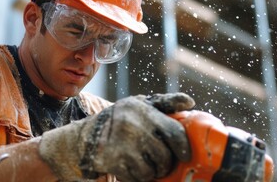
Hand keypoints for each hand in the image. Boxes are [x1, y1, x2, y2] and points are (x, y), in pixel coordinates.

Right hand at [38, 92, 194, 181]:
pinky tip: (130, 166)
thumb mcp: (141, 104)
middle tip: (160, 162)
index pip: (174, 133)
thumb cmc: (122, 118)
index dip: (183, 147)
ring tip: (144, 162)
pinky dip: (136, 176)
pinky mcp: (113, 160)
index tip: (184, 155)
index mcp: (144, 110)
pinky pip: (136, 177)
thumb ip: (165, 102)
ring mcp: (122, 144)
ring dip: (151, 171)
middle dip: (165, 163)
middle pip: (164, 156)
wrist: (87, 134)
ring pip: (152, 170)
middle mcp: (133, 126)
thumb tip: (189, 102)